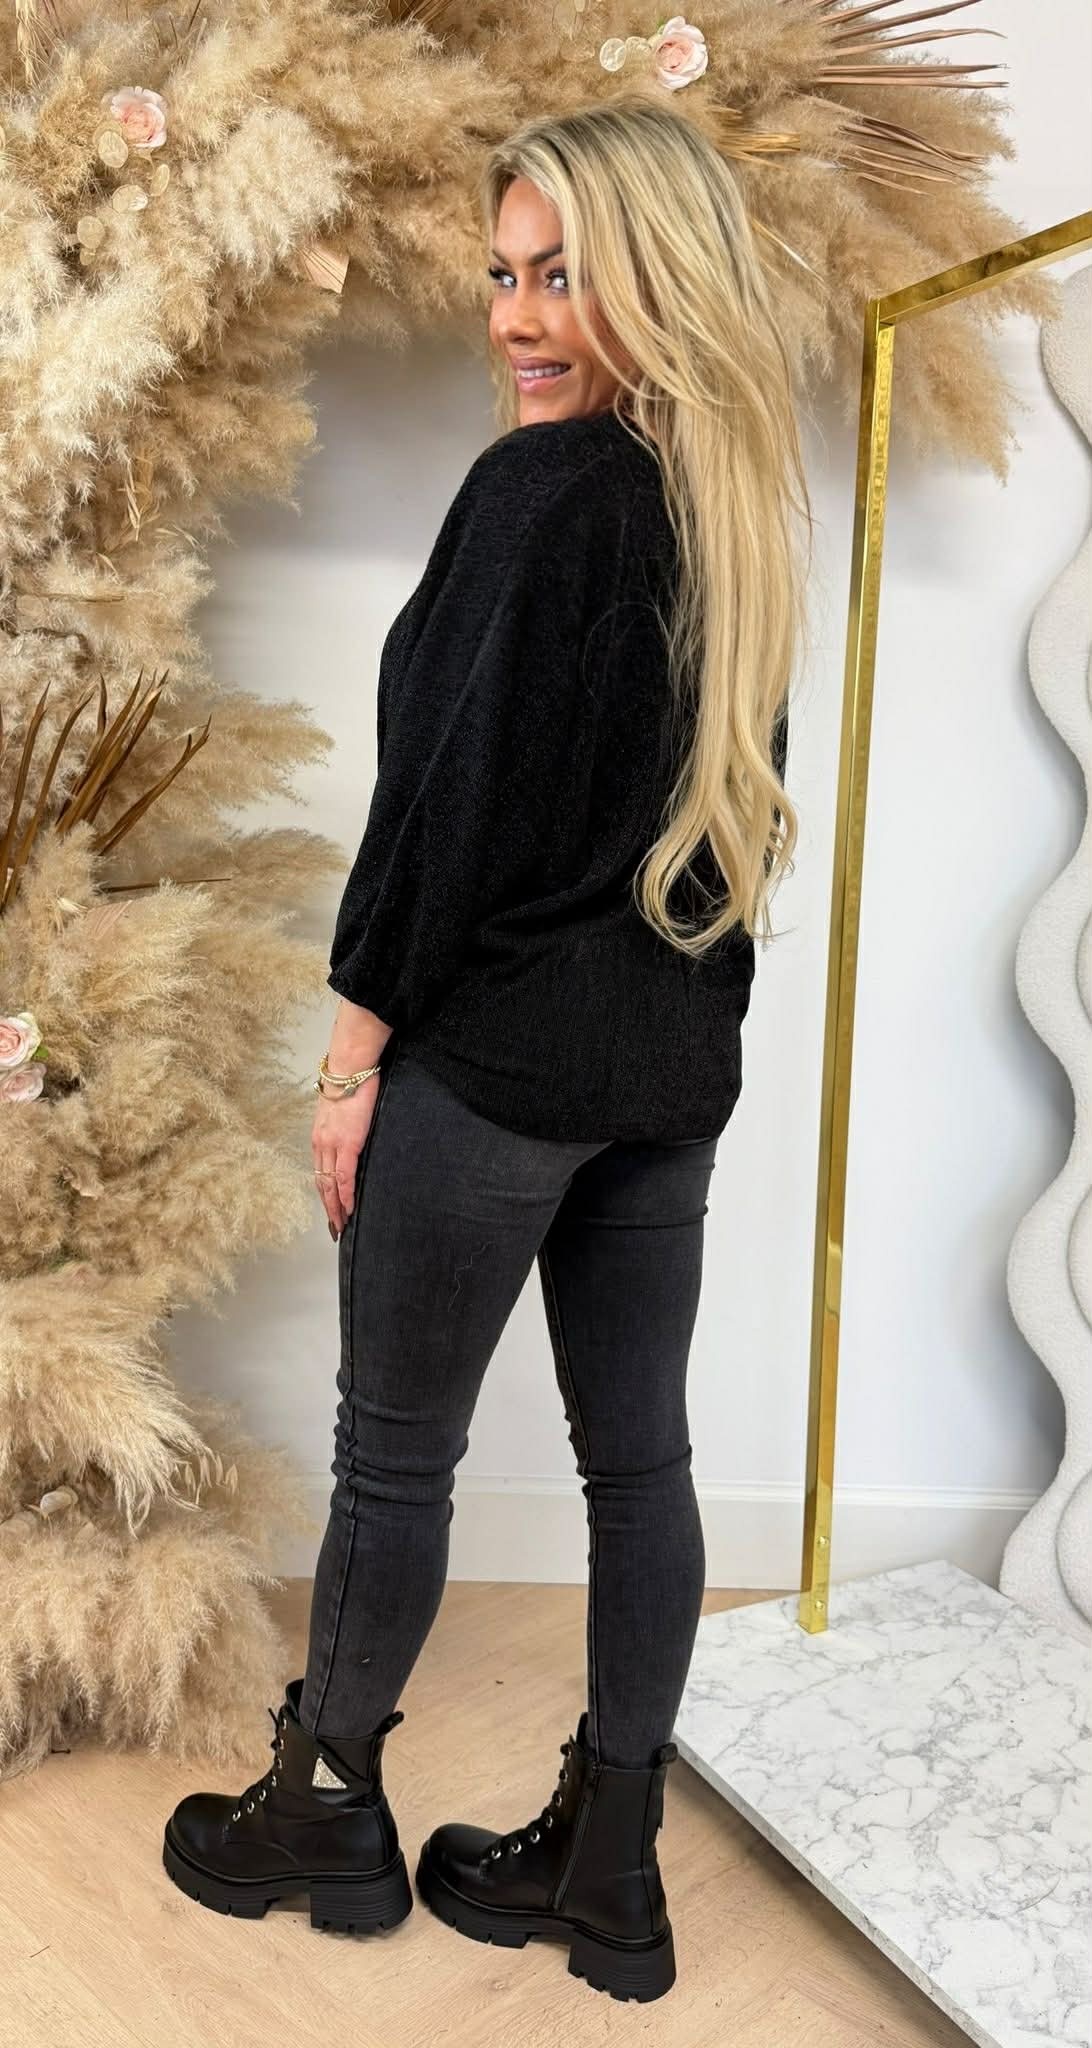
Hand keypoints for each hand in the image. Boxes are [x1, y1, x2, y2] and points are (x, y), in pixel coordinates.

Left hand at [311, 1074, 381, 1238]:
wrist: (350, 1066)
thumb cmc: (350, 1081)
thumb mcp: (341, 1108)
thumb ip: (344, 1126)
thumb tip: (353, 1135)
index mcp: (319, 1135)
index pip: (320, 1172)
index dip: (324, 1193)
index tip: (330, 1209)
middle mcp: (320, 1143)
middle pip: (322, 1184)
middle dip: (328, 1208)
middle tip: (336, 1227)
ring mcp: (332, 1145)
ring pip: (330, 1185)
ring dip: (336, 1207)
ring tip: (342, 1225)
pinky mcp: (347, 1143)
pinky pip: (345, 1177)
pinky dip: (346, 1196)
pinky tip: (350, 1209)